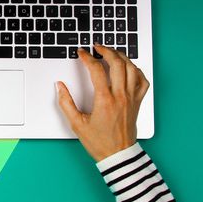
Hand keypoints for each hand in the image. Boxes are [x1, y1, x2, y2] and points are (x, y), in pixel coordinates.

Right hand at [56, 45, 149, 161]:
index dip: (87, 57)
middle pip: (117, 63)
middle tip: (97, 46)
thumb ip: (65, 103)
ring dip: (121, 56)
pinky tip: (129, 68)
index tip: (82, 53)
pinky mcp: (137, 102)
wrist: (118, 155)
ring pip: (131, 68)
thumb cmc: (99, 141)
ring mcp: (131, 98)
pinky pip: (142, 81)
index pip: (96, 69)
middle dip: (106, 50)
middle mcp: (120, 96)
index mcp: (104, 100)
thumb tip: (60, 86)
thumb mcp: (76, 124)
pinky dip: (136, 70)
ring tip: (112, 52)